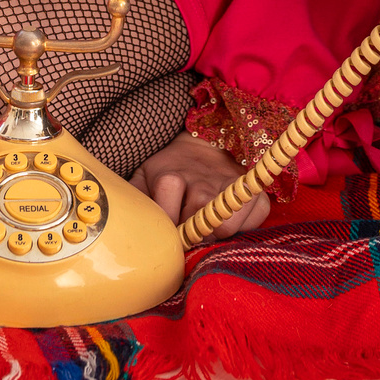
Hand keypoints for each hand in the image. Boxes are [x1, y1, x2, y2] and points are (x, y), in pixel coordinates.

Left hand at [133, 134, 269, 242]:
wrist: (200, 144)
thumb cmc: (168, 170)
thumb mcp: (143, 179)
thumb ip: (133, 201)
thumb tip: (122, 227)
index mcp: (171, 177)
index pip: (168, 216)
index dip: (167, 230)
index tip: (167, 233)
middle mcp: (202, 182)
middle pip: (199, 224)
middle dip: (193, 236)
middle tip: (190, 234)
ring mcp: (230, 186)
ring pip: (227, 225)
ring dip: (218, 233)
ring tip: (209, 230)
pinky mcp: (255, 192)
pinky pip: (256, 215)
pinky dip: (247, 225)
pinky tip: (233, 222)